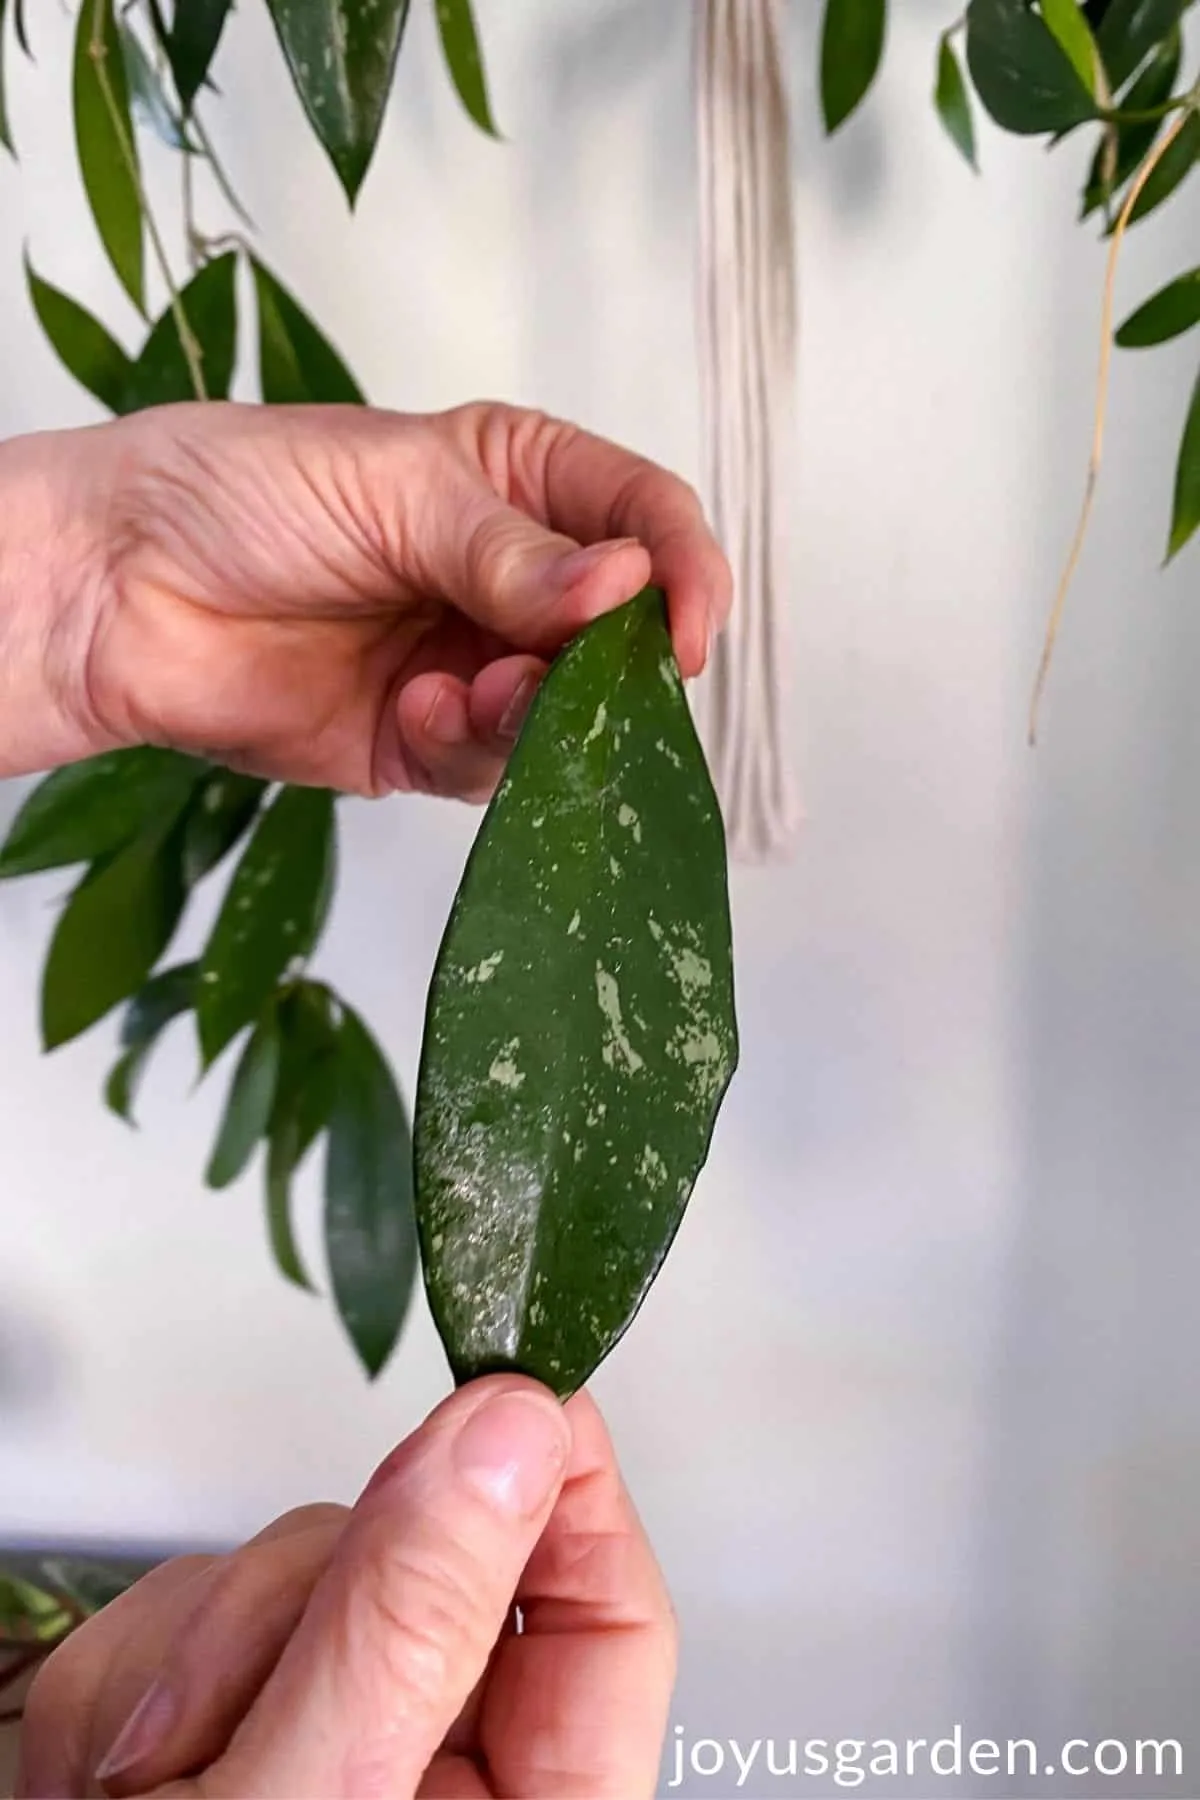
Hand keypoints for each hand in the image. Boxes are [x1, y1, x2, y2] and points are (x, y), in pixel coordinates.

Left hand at [1, 401, 729, 794]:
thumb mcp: (395, 490)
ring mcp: (474, 661)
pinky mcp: (426, 740)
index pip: (645, 518)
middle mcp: (512, 576)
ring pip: (568, 713)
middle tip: (569, 675)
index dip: (684, 571)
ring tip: (475, 692)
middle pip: (623, 633)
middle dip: (610, 664)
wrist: (120, 587)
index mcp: (519, 482)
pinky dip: (471, 745)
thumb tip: (626, 590)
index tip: (684, 629)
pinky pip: (492, 766)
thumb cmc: (244, 493)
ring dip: (538, 714)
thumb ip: (511, 554)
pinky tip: (417, 708)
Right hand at [16, 1380, 674, 1798]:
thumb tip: (514, 1441)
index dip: (576, 1493)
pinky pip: (200, 1610)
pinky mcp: (225, 1727)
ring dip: (212, 1651)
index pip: (610, 1627)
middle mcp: (430, 1784)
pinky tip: (123, 1772)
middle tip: (261, 1666)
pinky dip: (143, 1676)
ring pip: (306, 1571)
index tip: (519, 1392)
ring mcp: (326, 1748)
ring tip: (158, 1774)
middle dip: (323, 1595)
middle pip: (434, 1570)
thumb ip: (406, 1625)